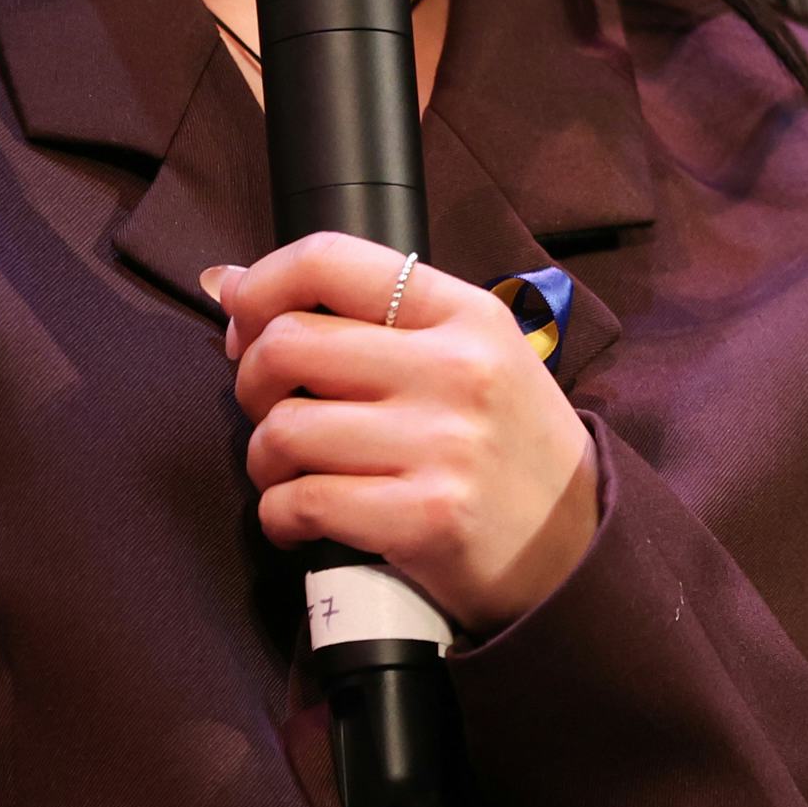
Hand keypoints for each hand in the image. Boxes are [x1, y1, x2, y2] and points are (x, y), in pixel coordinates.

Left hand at [204, 234, 598, 635]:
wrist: (580, 547)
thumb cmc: (507, 446)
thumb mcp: (471, 354)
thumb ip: (367, 317)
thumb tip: (227, 283)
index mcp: (464, 313)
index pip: (329, 259)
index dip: (261, 286)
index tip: (245, 323)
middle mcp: (455, 369)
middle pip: (287, 345)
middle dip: (252, 382)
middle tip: (272, 410)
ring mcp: (442, 445)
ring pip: (283, 430)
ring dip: (265, 460)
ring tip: (292, 473)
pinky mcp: (425, 518)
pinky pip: (301, 503)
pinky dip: (280, 516)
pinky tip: (301, 521)